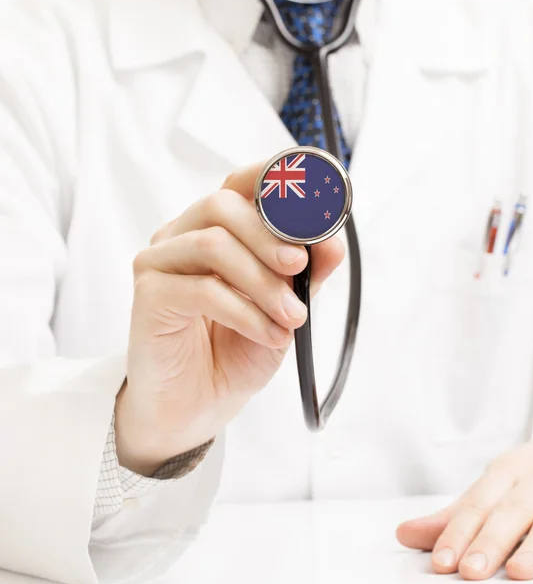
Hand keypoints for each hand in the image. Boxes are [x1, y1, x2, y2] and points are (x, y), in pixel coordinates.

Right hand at [115, 163, 343, 474]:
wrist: (198, 405)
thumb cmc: (237, 350)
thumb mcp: (285, 308)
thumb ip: (306, 274)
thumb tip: (332, 241)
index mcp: (214, 229)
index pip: (239, 184)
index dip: (272, 179)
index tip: (312, 199)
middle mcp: (182, 236)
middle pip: (222, 205)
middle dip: (270, 235)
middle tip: (299, 267)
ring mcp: (160, 262)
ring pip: (212, 244)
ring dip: (263, 282)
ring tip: (292, 317)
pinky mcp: (149, 296)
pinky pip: (202, 290)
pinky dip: (246, 312)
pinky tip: (268, 334)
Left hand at [396, 418, 532, 579]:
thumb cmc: (532, 473)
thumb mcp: (494, 485)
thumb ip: (454, 516)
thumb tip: (404, 534)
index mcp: (505, 472)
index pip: (477, 504)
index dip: (457, 532)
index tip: (441, 562)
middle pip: (511, 511)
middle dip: (490, 541)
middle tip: (470, 572)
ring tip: (518, 573)